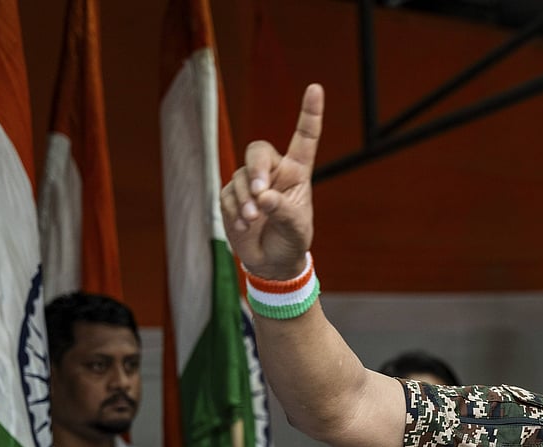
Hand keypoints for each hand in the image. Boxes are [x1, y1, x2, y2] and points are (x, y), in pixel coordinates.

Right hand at [221, 84, 323, 279]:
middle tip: (259, 193)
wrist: (271, 261)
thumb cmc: (291, 240)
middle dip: (255, 170)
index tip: (315, 88)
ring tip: (253, 220)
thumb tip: (262, 196)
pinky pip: (227, 196)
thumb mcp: (296, 228)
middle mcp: (273, 171)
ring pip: (239, 177)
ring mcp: (250, 182)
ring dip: (244, 200)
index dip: (309, 113)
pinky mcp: (231, 196)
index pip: (304, 138)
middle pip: (258, 151)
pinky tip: (245, 226)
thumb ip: (283, 211)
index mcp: (297, 172)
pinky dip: (234, 211)